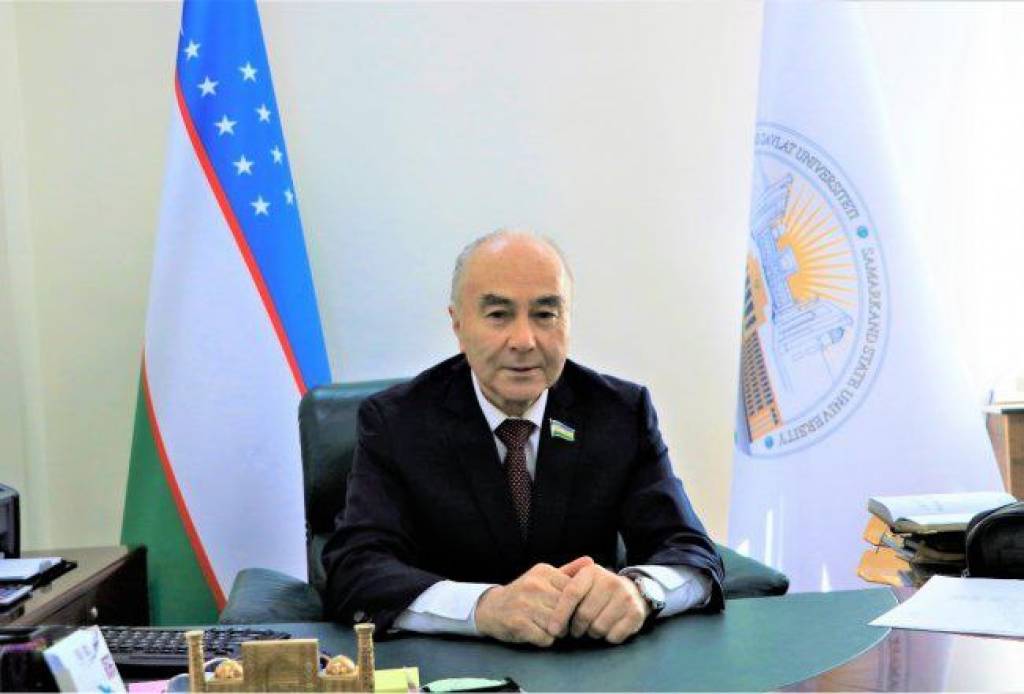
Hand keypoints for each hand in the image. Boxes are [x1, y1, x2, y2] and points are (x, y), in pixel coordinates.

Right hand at [475, 557, 593, 646]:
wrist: (490, 608)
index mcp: (544, 572)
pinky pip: (546, 638)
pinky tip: (537, 633)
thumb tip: (591, 562)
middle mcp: (534, 585)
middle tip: (560, 621)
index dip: (576, 604)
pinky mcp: (519, 623)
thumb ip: (568, 571)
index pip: (574, 591)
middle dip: (568, 619)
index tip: (572, 609)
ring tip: (548, 626)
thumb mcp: (543, 578)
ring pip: (559, 625)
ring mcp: (525, 604)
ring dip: (557, 631)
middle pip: (567, 609)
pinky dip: (545, 640)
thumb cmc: (523, 594)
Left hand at [548, 563, 648, 643]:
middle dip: (576, 627)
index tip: (552, 630)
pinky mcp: (636, 613)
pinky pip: (614, 635)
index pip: (571, 593)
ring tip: (592, 628)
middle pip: (584, 614)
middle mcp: (610, 581)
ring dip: (592, 633)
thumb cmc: (598, 590)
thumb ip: (564, 583)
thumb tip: (542, 592)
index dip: (560, 613)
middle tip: (576, 629)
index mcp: (592, 572)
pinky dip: (608, 638)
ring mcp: (625, 597)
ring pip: (598, 627)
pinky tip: (608, 630)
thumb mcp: (583, 580)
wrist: (633, 590)